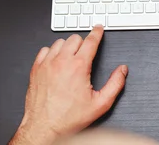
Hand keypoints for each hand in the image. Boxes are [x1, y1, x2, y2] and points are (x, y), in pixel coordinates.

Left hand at [10, 26, 127, 144]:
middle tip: (86, 50)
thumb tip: (122, 71)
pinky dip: (52, 52)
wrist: (44, 128)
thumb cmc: (68, 118)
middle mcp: (61, 62)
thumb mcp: (100, 104)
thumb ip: (115, 84)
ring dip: (67, 46)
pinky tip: (56, 61)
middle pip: (75, 38)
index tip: (98, 29)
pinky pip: (44, 50)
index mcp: (78, 67)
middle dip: (83, 42)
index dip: (97, 33)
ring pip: (59, 42)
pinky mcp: (36, 69)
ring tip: (71, 56)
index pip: (90, 41)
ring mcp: (47, 64)